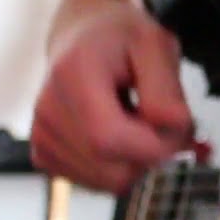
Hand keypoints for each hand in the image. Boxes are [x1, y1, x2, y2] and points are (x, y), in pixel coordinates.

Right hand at [31, 0, 193, 193]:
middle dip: (151, 157)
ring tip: (137, 123)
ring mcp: (42, 135)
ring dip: (136, 162)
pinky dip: (118, 167)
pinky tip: (119, 135)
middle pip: (111, 170)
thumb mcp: (155, 45)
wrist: (82, 36)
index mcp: (72, 74)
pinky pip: (96, 183)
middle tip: (163, 125)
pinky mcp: (45, 154)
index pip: (109, 138)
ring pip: (107, 182)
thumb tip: (172, 129)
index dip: (153, 147)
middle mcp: (48, 109)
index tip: (177, 128)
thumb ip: (166, 90)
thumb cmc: (120, 38)